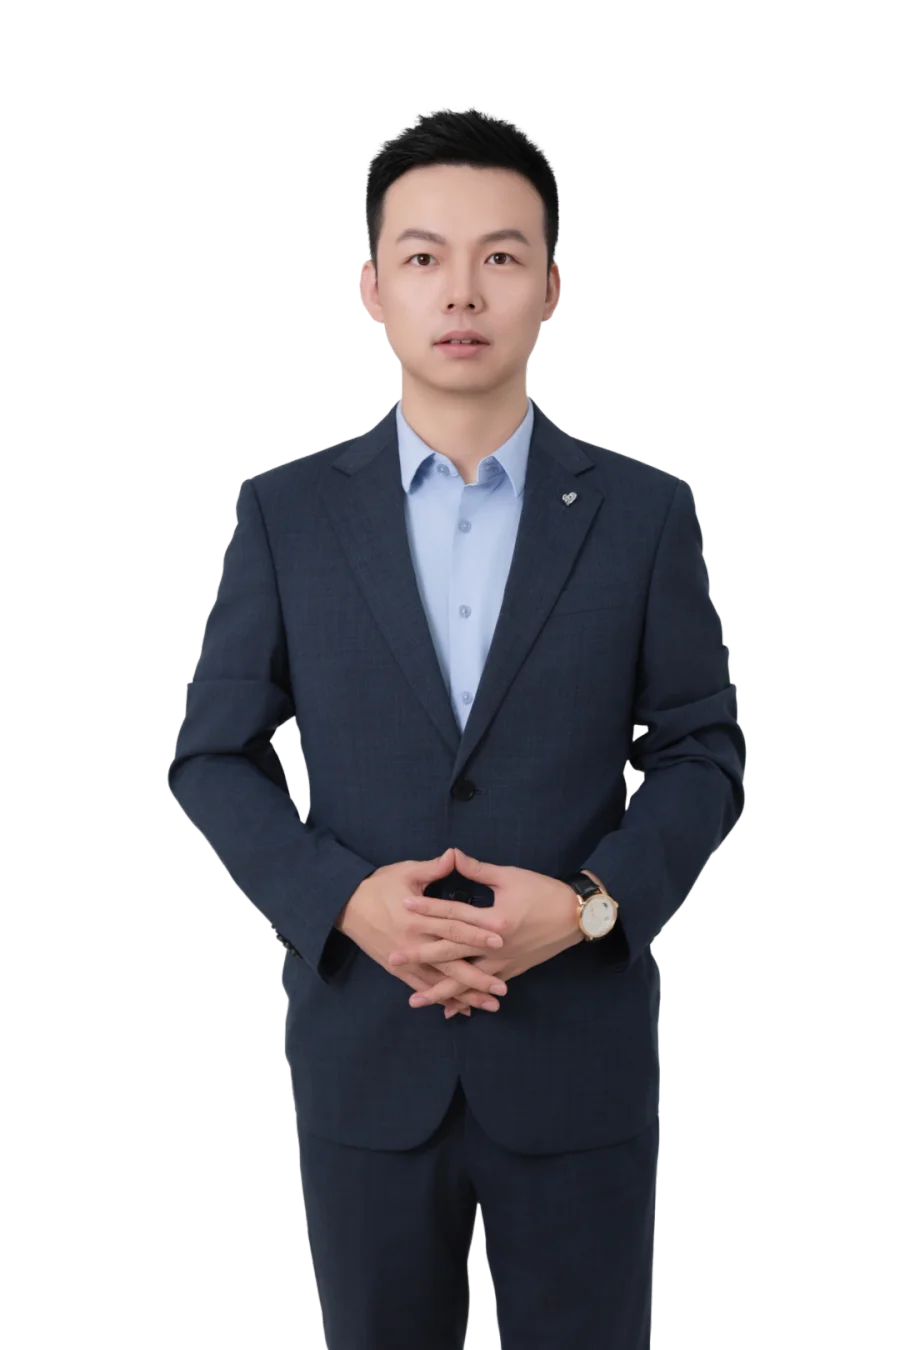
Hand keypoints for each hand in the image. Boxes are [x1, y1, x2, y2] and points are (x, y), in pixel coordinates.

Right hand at [336, 848, 511, 1014]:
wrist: (347, 906)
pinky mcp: (399, 970)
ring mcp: (407, 959)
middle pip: (451, 961)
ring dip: (465, 993)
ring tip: (490, 1004)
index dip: (477, 933)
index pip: (453, 926)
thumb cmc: (379, 886)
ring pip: (440, 980)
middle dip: (477, 975)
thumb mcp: (406, 872)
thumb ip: (433, 868)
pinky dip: (442, 998)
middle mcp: (415, 942)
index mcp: (419, 917)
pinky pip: (424, 987)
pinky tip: (462, 1008)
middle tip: (502, 986)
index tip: (501, 939)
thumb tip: (454, 855)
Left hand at [390, 848, 583, 1014]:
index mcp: (494, 919)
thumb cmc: (544, 891)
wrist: (576, 917)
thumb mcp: (510, 877)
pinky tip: (450, 1009)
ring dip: (439, 990)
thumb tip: (452, 854)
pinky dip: (466, 998)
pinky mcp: (511, 971)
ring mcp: (503, 962)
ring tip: (415, 999)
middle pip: (452, 951)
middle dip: (421, 956)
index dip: (428, 908)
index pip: (453, 913)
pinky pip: (483, 988)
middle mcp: (496, 945)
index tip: (404, 906)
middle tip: (394, 958)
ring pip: (466, 979)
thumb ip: (478, 869)